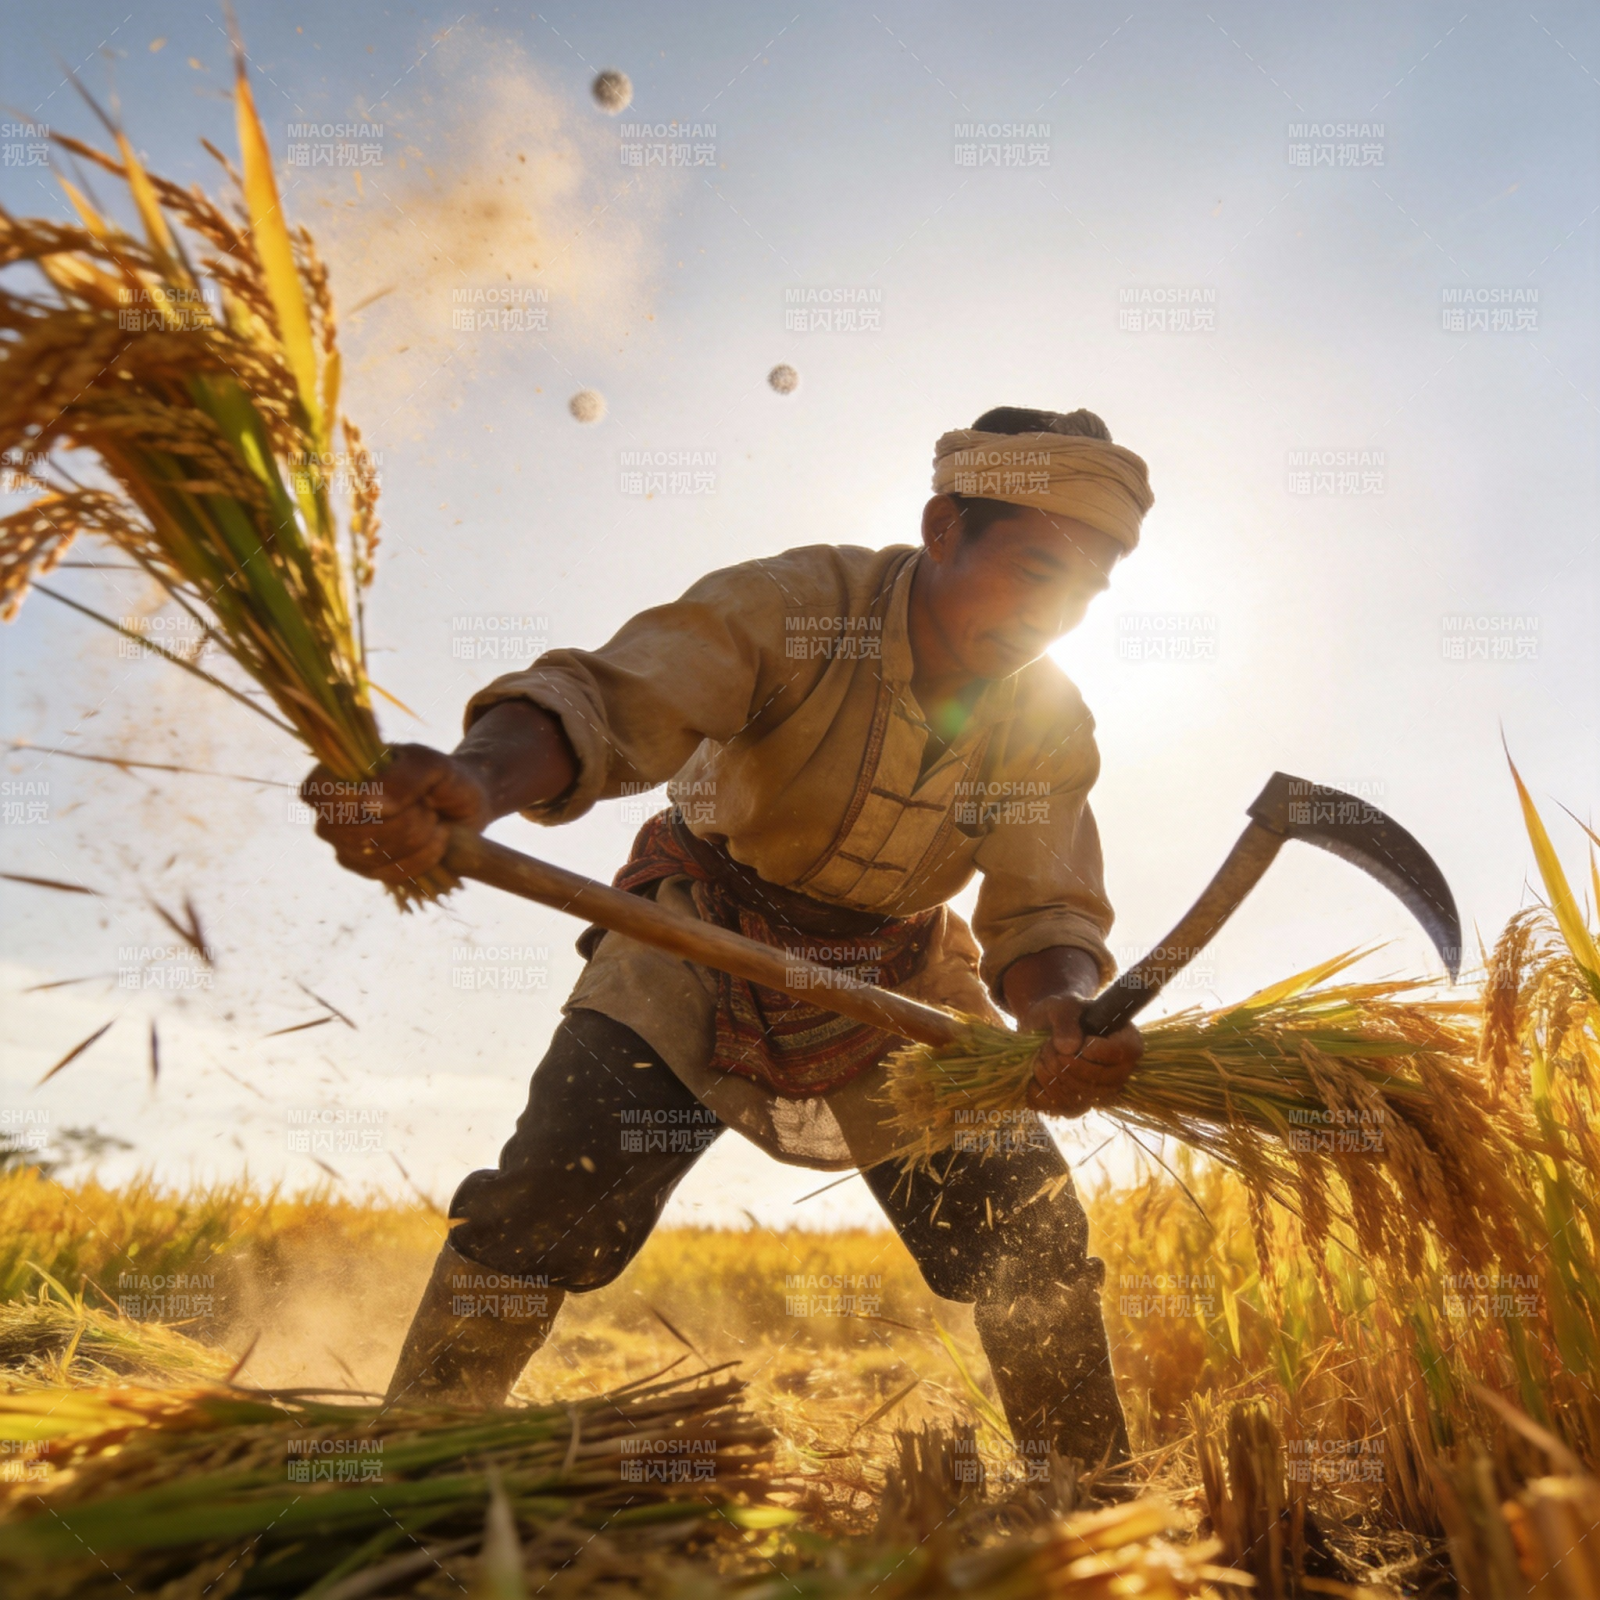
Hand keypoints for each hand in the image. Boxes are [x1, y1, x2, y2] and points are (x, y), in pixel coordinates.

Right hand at [301, 744, 491, 886]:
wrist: (462, 805)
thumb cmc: (440, 777)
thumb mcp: (431, 765)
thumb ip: (403, 777)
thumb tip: (370, 805)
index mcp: (336, 775)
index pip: (317, 792)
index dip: (356, 801)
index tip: (398, 796)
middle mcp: (331, 812)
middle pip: (351, 830)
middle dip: (403, 822)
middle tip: (427, 806)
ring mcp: (345, 844)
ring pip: (371, 855)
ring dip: (416, 840)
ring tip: (433, 820)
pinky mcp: (367, 869)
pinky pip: (387, 873)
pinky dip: (421, 859)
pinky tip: (436, 841)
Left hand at [1019, 993, 1143, 1117]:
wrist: (1041, 1029)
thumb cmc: (1059, 1013)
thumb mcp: (1060, 1006)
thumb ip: (1065, 1021)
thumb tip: (1069, 1048)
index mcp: (1126, 1041)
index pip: (1126, 1053)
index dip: (1100, 1051)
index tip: (1080, 1042)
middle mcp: (1118, 1072)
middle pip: (1099, 1080)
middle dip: (1065, 1063)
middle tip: (1047, 1045)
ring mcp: (1098, 1093)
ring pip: (1077, 1097)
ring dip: (1049, 1075)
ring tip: (1040, 1055)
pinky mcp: (1076, 1106)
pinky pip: (1058, 1108)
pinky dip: (1040, 1091)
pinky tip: (1035, 1074)